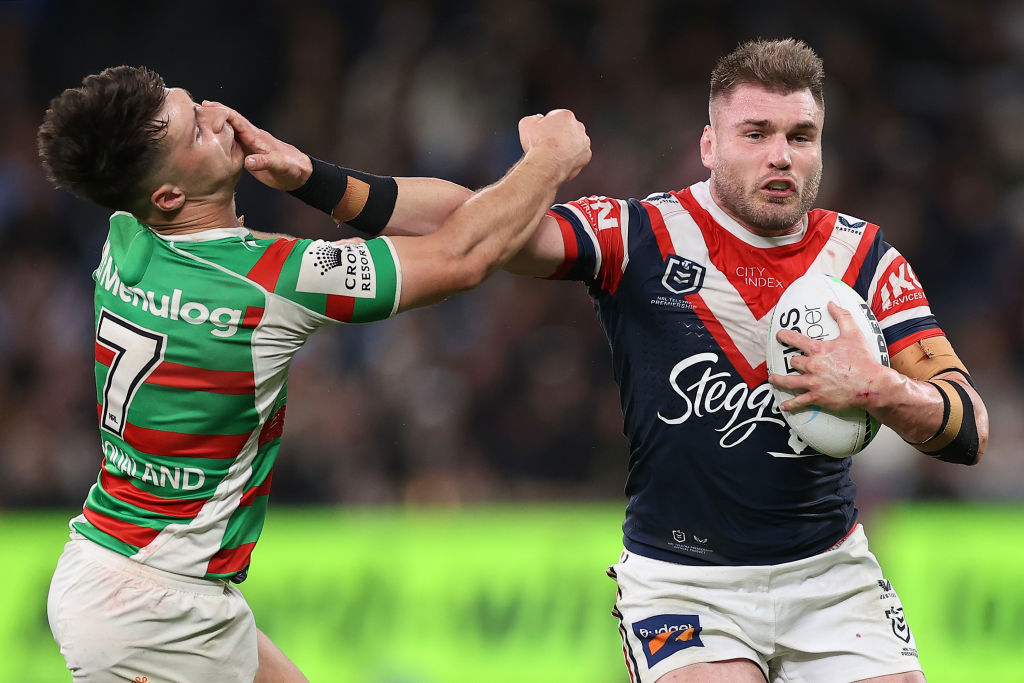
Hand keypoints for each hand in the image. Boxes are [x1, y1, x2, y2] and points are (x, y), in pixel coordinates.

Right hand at [202, 100, 311, 190]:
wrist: (299, 174)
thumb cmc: (292, 169)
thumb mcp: (279, 166)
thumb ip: (264, 163)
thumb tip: (247, 161)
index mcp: (256, 137)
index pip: (236, 120)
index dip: (221, 112)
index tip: (205, 107)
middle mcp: (251, 138)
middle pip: (229, 121)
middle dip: (213, 114)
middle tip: (192, 108)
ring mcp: (249, 145)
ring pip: (229, 132)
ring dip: (214, 125)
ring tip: (195, 120)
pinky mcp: (248, 154)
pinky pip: (231, 143)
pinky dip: (220, 139)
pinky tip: (209, 140)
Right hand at [518, 109, 590, 182]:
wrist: (546, 165)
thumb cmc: (537, 145)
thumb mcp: (526, 124)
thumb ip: (534, 118)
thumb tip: (536, 120)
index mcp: (566, 115)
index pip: (557, 117)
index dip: (547, 125)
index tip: (543, 134)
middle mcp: (579, 126)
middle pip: (567, 129)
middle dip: (559, 135)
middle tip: (548, 144)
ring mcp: (584, 142)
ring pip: (575, 142)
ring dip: (566, 146)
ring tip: (554, 154)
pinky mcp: (586, 156)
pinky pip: (578, 156)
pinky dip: (571, 158)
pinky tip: (561, 161)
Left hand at [768, 301, 890, 411]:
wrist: (871, 383)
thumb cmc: (863, 359)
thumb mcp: (853, 333)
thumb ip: (842, 317)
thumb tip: (831, 304)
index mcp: (818, 350)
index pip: (795, 340)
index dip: (785, 336)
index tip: (779, 335)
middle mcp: (812, 366)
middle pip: (793, 362)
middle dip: (793, 362)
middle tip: (792, 362)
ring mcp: (813, 382)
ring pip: (788, 381)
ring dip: (779, 380)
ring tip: (773, 379)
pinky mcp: (817, 397)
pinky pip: (799, 401)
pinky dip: (790, 404)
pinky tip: (783, 406)